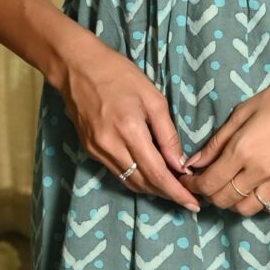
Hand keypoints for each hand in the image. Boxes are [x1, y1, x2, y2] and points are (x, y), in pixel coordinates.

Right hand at [50, 28, 197, 212]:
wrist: (76, 67)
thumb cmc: (118, 74)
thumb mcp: (153, 98)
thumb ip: (167, 134)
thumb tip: (180, 164)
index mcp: (130, 131)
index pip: (157, 173)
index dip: (176, 192)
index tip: (193, 203)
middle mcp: (111, 147)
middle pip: (144, 183)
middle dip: (167, 194)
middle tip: (188, 198)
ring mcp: (97, 151)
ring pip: (129, 181)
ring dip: (152, 188)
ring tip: (173, 189)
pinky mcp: (89, 150)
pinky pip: (118, 172)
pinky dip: (136, 178)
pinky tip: (150, 174)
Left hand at [183, 75, 269, 215]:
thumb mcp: (242, 113)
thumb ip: (216, 142)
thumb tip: (194, 163)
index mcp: (242, 150)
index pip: (208, 183)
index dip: (193, 186)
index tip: (189, 180)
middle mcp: (259, 171)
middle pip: (224, 200)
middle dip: (210, 195)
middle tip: (209, 184)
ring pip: (246, 209)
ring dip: (233, 202)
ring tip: (232, 188)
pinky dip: (259, 203)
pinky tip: (256, 189)